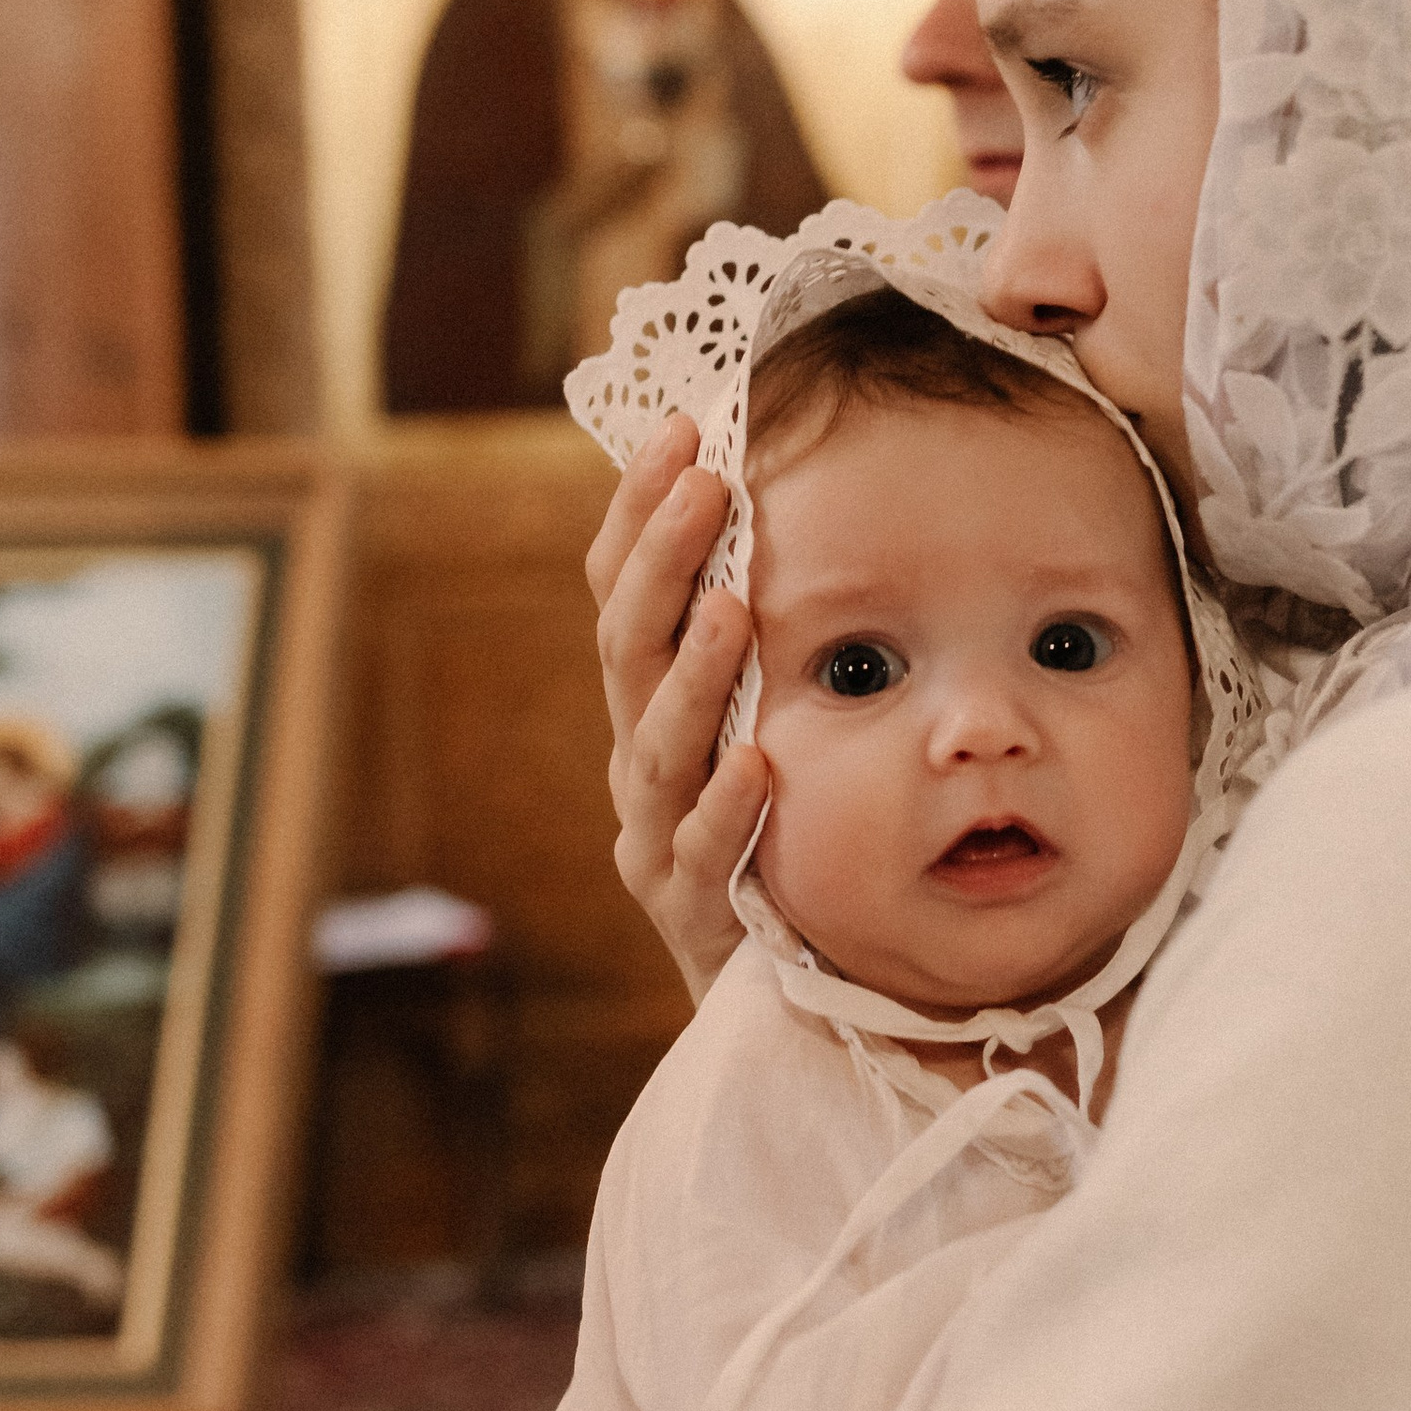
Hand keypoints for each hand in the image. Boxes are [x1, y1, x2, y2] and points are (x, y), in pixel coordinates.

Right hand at [586, 414, 765, 1008]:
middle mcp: (638, 757)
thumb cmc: (782, 826)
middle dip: (663, 562)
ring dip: (693, 674)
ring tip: (732, 607)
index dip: (642, 511)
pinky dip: (724, 811)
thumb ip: (761, 627)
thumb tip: (787, 487)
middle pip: (627, 647)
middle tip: (706, 484)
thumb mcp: (765, 714)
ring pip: (656, 746)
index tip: (683, 428)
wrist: (778, 982)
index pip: (623, 589)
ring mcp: (654, 834)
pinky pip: (702, 855)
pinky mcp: (691, 910)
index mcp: (649, 700)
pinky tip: (756, 767)